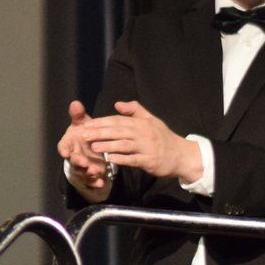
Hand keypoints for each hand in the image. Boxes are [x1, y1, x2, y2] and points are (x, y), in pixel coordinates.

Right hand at [57, 102, 112, 197]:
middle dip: (78, 162)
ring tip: (96, 172)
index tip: (65, 152)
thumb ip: (78, 115)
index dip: (63, 149)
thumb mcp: (82, 123)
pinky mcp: (89, 175)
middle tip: (85, 162)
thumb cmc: (84, 134)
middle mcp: (74, 156)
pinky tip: (101, 183)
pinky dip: (95, 183)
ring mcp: (82, 167)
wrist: (90, 147)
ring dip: (88, 173)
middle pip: (73, 160)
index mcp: (69, 143)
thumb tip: (75, 103)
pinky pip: (91, 181)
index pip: (63, 147)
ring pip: (82, 172)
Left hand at [76, 101, 200, 182]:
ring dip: (108, 146)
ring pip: (124, 145)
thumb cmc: (163, 137)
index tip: (86, 125)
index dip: (101, 122)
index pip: (117, 121)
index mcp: (141, 123)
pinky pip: (134, 159)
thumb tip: (117, 103)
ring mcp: (147, 147)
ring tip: (93, 147)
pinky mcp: (150, 161)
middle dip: (100, 133)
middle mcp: (143, 133)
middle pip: (118, 131)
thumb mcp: (151, 120)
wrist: (181, 155)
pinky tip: (111, 159)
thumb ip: (135, 110)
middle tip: (83, 135)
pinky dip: (122, 159)